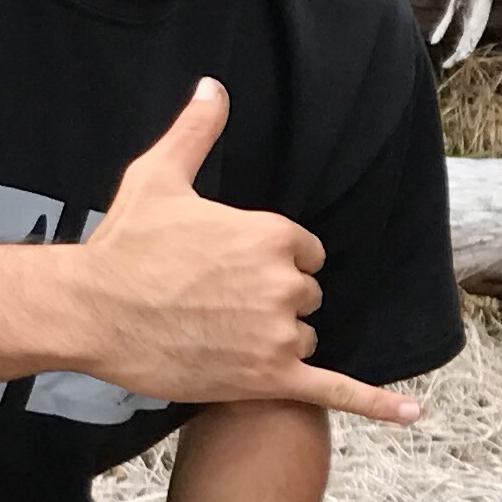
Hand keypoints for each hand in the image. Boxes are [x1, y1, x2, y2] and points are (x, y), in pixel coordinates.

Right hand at [77, 81, 425, 420]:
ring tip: (218, 335)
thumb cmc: (124, 244)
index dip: (272, 263)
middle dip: (272, 302)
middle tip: (216, 303)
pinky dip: (377, 404)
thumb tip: (213, 87)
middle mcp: (283, 283)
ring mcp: (278, 334)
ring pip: (304, 339)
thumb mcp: (159, 176)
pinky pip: (335, 390)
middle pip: (306, 297)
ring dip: (274, 343)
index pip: (305, 253)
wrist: (89, 311)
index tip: (230, 269)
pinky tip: (412, 414)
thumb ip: (197, 131)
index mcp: (270, 234)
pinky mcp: (268, 377)